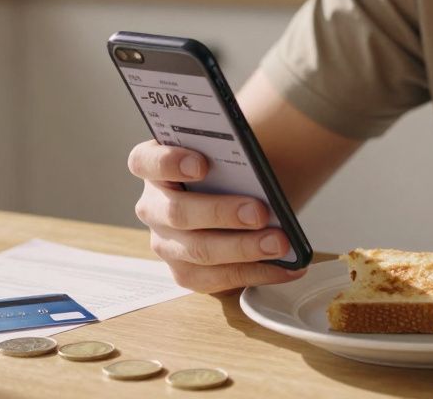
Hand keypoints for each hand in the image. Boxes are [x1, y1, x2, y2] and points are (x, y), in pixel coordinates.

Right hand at [129, 139, 306, 292]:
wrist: (244, 196)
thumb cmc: (234, 170)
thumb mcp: (231, 155)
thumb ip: (234, 153)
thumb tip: (258, 164)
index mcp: (155, 167)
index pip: (145, 162)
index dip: (168, 162)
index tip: (201, 164)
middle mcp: (154, 207)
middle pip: (177, 212)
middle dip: (221, 213)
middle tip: (260, 212)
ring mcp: (166, 243)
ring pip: (198, 251)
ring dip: (243, 249)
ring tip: (280, 243)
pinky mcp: (186, 273)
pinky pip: (218, 279)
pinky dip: (258, 272)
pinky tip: (287, 266)